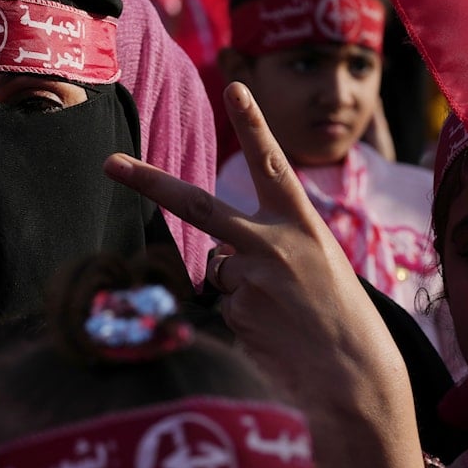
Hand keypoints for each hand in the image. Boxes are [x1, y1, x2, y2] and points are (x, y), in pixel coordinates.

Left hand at [104, 82, 425, 467]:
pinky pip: (221, 308)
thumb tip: (218, 262)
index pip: (272, 164)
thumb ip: (272, 249)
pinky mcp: (232, 317)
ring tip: (282, 316)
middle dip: (149, 182)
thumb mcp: (322, 267)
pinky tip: (272, 336)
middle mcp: (271, 246)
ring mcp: (248, 282)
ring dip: (238, 289)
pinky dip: (240, 319)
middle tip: (109, 163)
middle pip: (197, 205)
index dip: (253, 124)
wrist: (358, 381)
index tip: (234, 86)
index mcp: (302, 226)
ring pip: (218, 273)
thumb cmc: (344, 322)